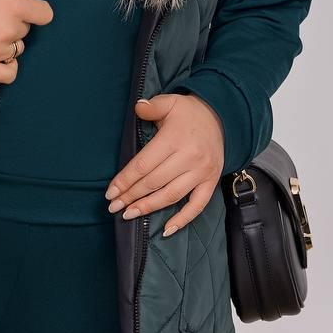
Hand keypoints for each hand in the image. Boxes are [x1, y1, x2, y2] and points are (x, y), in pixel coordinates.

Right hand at [0, 0, 58, 81]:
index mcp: (15, 6)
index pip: (45, 15)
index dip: (33, 9)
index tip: (16, 5)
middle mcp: (8, 30)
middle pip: (26, 31)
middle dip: (14, 22)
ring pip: (17, 50)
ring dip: (7, 42)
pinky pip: (8, 75)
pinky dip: (6, 67)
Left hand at [104, 93, 224, 235]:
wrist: (222, 117)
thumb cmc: (189, 112)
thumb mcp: (169, 102)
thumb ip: (151, 106)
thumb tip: (138, 107)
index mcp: (174, 139)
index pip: (144, 164)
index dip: (125, 180)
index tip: (110, 192)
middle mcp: (189, 157)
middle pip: (154, 182)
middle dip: (131, 196)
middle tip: (114, 207)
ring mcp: (202, 172)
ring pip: (171, 195)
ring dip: (148, 207)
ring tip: (129, 214)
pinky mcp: (211, 181)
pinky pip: (198, 205)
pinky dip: (183, 219)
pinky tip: (167, 230)